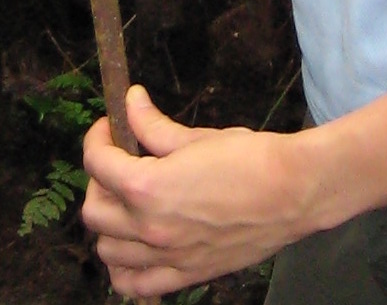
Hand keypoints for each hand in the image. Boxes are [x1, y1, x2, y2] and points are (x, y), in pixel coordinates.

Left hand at [82, 88, 317, 297]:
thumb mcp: (195, 136)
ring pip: (107, 250)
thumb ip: (154, 125)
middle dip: (99, 180)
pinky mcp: (186, 276)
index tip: (109, 127)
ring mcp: (166, 258)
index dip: (97, 138)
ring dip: (109, 223)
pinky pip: (134, 285)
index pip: (97, 163)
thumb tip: (131, 102)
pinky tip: (134, 246)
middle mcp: (150, 228)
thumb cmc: (249, 158)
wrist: (292, 193)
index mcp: (148, 187)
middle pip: (94, 211)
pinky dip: (123, 269)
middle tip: (120, 161)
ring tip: (128, 201)